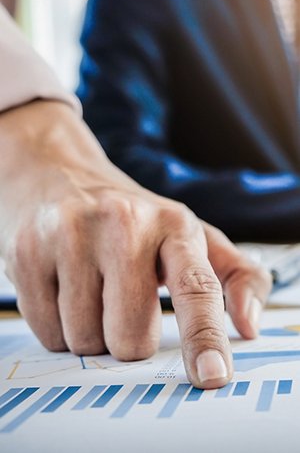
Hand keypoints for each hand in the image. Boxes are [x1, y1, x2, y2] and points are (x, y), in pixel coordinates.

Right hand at [0, 100, 271, 387]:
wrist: (58, 173)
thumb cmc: (129, 216)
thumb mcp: (187, 234)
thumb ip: (233, 275)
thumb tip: (249, 325)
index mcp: (173, 224)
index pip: (197, 287)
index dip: (205, 337)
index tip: (212, 376)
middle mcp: (123, 222)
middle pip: (131, 337)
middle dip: (127, 337)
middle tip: (120, 303)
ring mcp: (72, 233)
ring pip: (85, 340)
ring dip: (90, 331)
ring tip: (88, 289)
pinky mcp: (29, 250)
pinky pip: (47, 331)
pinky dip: (58, 325)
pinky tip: (61, 288)